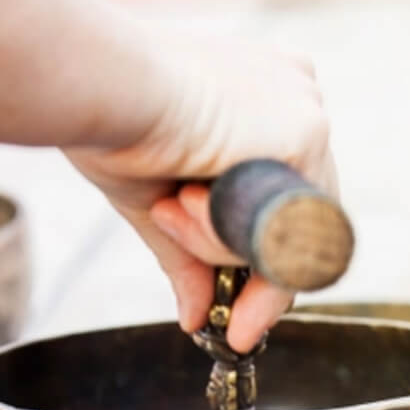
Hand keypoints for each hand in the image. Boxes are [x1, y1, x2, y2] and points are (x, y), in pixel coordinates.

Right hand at [67, 32, 337, 353]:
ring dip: (214, 241)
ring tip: (168, 204)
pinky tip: (183, 201)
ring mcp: (306, 113)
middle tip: (227, 325)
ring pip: (284, 231)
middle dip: (241, 267)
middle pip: (293, 220)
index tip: (237, 315)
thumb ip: (191, 255)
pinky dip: (224, 236)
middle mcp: (296, 98)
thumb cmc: (111, 122)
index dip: (256, 257)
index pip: (280, 196)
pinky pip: (279, 230)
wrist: (102, 85)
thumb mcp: (157, 200)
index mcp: (263, 97)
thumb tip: (197, 317)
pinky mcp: (304, 134)